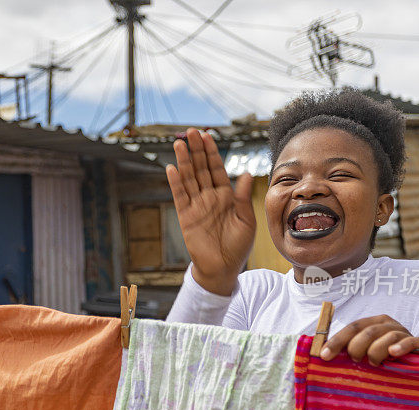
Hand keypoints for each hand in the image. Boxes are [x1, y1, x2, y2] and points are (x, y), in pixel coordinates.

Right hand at [166, 128, 255, 295]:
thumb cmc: (238, 247)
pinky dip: (175, 183)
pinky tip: (171, 168)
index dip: (212, 152)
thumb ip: (243, 197)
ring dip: (184, 161)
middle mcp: (209, 198)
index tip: (208, 135)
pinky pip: (180, 197)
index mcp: (226, 196)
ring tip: (179, 144)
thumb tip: (245, 173)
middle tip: (191, 131)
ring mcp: (196, 206)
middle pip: (201, 169)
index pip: (217, 169)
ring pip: (189, 179)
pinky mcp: (186, 217)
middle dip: (196, 150)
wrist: (224, 269)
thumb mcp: (247, 220)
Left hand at [320, 315, 418, 365]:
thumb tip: (321, 354)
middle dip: (357, 347)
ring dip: (376, 351)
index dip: (337, 341)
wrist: (414, 366)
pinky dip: (401, 347)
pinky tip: (393, 353)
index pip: (352, 327)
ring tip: (374, 363)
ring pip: (387, 337)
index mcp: (372, 323)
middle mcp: (387, 324)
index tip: (324, 356)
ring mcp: (404, 332)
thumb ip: (347, 350)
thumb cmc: (383, 360)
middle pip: (368, 331)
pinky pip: (411, 341)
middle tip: (356, 360)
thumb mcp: (363, 353)